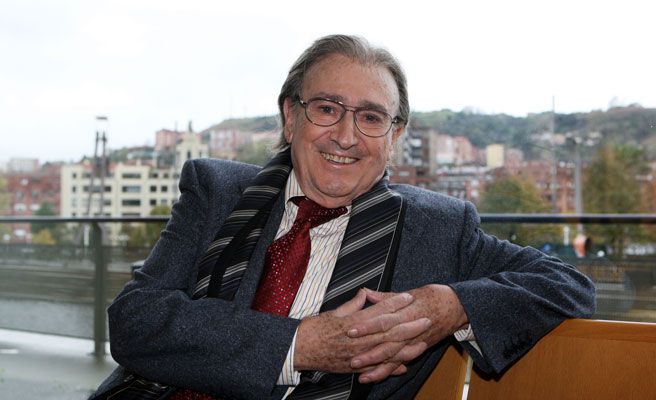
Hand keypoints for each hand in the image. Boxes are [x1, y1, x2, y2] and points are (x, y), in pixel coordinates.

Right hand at [294, 289, 429, 373]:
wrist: (300, 350)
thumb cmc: (314, 329)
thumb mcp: (334, 312)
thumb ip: (353, 305)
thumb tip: (365, 294)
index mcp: (353, 323)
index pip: (379, 311)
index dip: (395, 303)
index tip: (408, 297)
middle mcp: (358, 340)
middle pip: (389, 331)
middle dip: (409, 325)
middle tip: (426, 319)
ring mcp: (358, 355)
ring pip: (387, 351)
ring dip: (407, 346)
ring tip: (423, 341)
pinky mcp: (355, 367)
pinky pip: (377, 368)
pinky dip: (391, 367)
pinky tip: (405, 365)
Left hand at [348, 284, 468, 382]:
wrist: (457, 307)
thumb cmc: (434, 297)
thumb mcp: (411, 292)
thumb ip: (387, 297)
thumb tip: (366, 292)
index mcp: (407, 312)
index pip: (385, 320)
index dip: (368, 326)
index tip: (352, 330)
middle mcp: (411, 330)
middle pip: (387, 343)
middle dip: (369, 352)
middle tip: (351, 358)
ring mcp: (414, 342)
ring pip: (393, 357)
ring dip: (376, 365)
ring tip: (359, 371)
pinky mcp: (416, 350)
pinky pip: (399, 363)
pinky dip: (386, 371)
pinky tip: (372, 377)